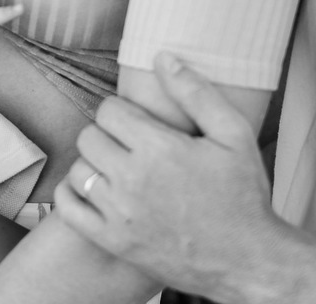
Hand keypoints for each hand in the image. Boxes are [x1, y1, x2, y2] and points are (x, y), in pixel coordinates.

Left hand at [55, 54, 290, 301]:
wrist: (247, 259)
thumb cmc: (243, 196)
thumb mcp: (233, 135)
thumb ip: (195, 92)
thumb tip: (162, 57)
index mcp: (158, 148)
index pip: (108, 110)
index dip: (122, 111)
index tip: (138, 122)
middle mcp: (132, 179)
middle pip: (89, 136)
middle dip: (107, 134)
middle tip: (130, 144)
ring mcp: (119, 213)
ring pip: (79, 170)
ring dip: (94, 164)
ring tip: (119, 169)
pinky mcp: (113, 241)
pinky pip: (68, 209)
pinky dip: (72, 196)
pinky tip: (93, 191)